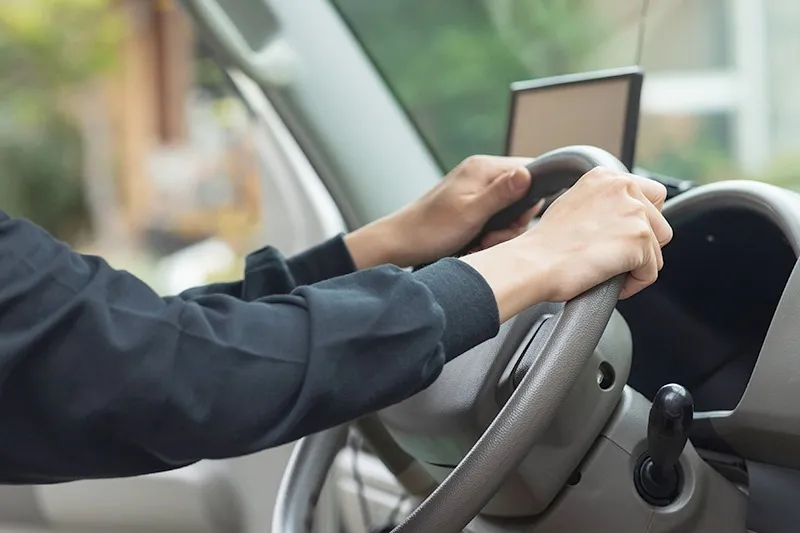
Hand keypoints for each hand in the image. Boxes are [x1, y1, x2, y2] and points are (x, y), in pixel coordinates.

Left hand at [344, 155, 541, 268]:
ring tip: (481, 243)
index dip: (530, 200)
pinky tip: (476, 243)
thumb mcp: (471, 213)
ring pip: (509, 209)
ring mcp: (475, 188)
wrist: (400, 243)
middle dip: (513, 222)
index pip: (529, 170)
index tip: (516, 222)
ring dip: (500, 232)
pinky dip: (489, 232)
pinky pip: (494, 216)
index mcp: (482, 167)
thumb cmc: (430, 230)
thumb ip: (502, 193)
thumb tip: (528, 174)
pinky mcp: (470, 203)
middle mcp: (480, 173)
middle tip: (492, 238)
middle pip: (521, 193)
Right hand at [462, 168, 671, 321]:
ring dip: (637, 266)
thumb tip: (618, 219)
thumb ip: (602, 203)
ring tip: (608, 272)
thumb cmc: (545, 245)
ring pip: (657, 250)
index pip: (652, 195)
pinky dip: (634, 284)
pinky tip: (610, 283)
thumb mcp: (573, 205)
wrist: (533, 263)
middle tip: (614, 258)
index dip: (641, 222)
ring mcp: (634, 212)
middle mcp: (623, 187)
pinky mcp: (639, 239)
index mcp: (606, 176)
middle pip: (660, 223)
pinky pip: (651, 272)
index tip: (621, 238)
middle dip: (643, 246)